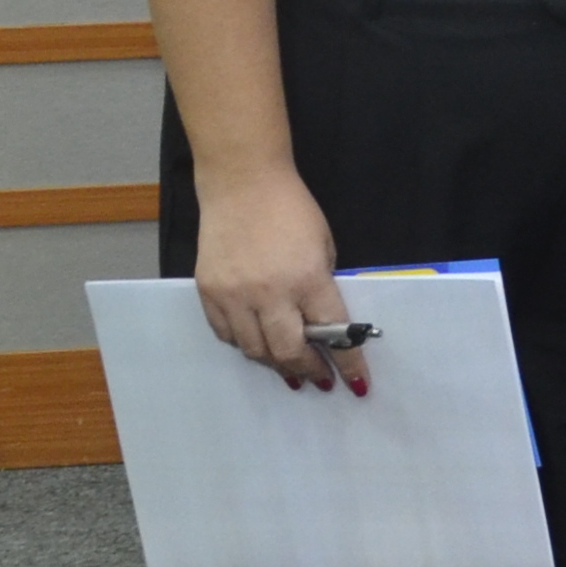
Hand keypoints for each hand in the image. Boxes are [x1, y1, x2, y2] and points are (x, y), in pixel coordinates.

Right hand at [195, 165, 360, 392]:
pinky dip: (245, 344)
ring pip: (254, 350)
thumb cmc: (292, 210)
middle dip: (308, 371)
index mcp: (308, 278)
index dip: (347, 362)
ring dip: (275, 364)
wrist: (242, 183)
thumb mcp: (325, 246)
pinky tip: (258, 343)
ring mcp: (234, 295)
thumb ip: (321, 287)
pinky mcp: (209, 292)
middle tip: (320, 379)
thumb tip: (322, 325)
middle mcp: (270, 293)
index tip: (356, 382)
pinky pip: (226, 335)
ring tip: (290, 368)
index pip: (332, 333)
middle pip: (288, 352)